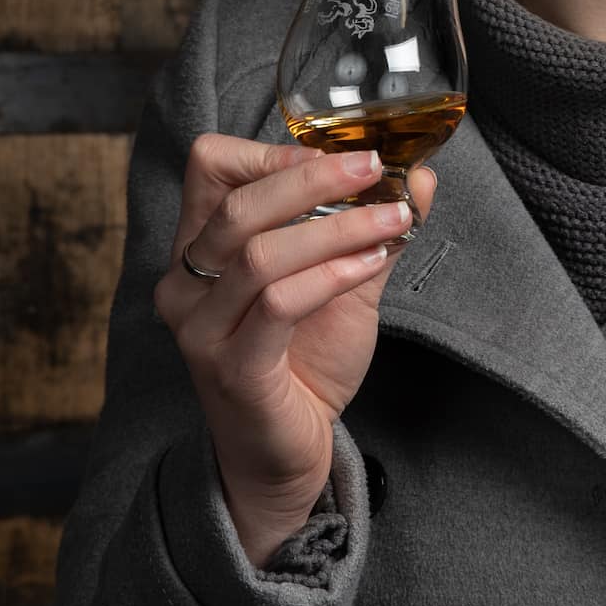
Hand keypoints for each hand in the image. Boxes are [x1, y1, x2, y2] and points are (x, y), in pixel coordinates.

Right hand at [151, 138, 437, 567]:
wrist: (287, 455)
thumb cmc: (304, 364)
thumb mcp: (343, 283)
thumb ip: (372, 230)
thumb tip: (420, 175)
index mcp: (200, 250)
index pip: (210, 167)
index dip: (273, 149)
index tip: (340, 153)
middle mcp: (185, 284)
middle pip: (236, 204)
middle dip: (314, 177)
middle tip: (376, 166)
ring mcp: (200, 329)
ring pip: (260, 254)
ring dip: (338, 228)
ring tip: (394, 220)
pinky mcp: (231, 368)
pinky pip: (277, 305)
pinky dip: (331, 275)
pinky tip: (371, 264)